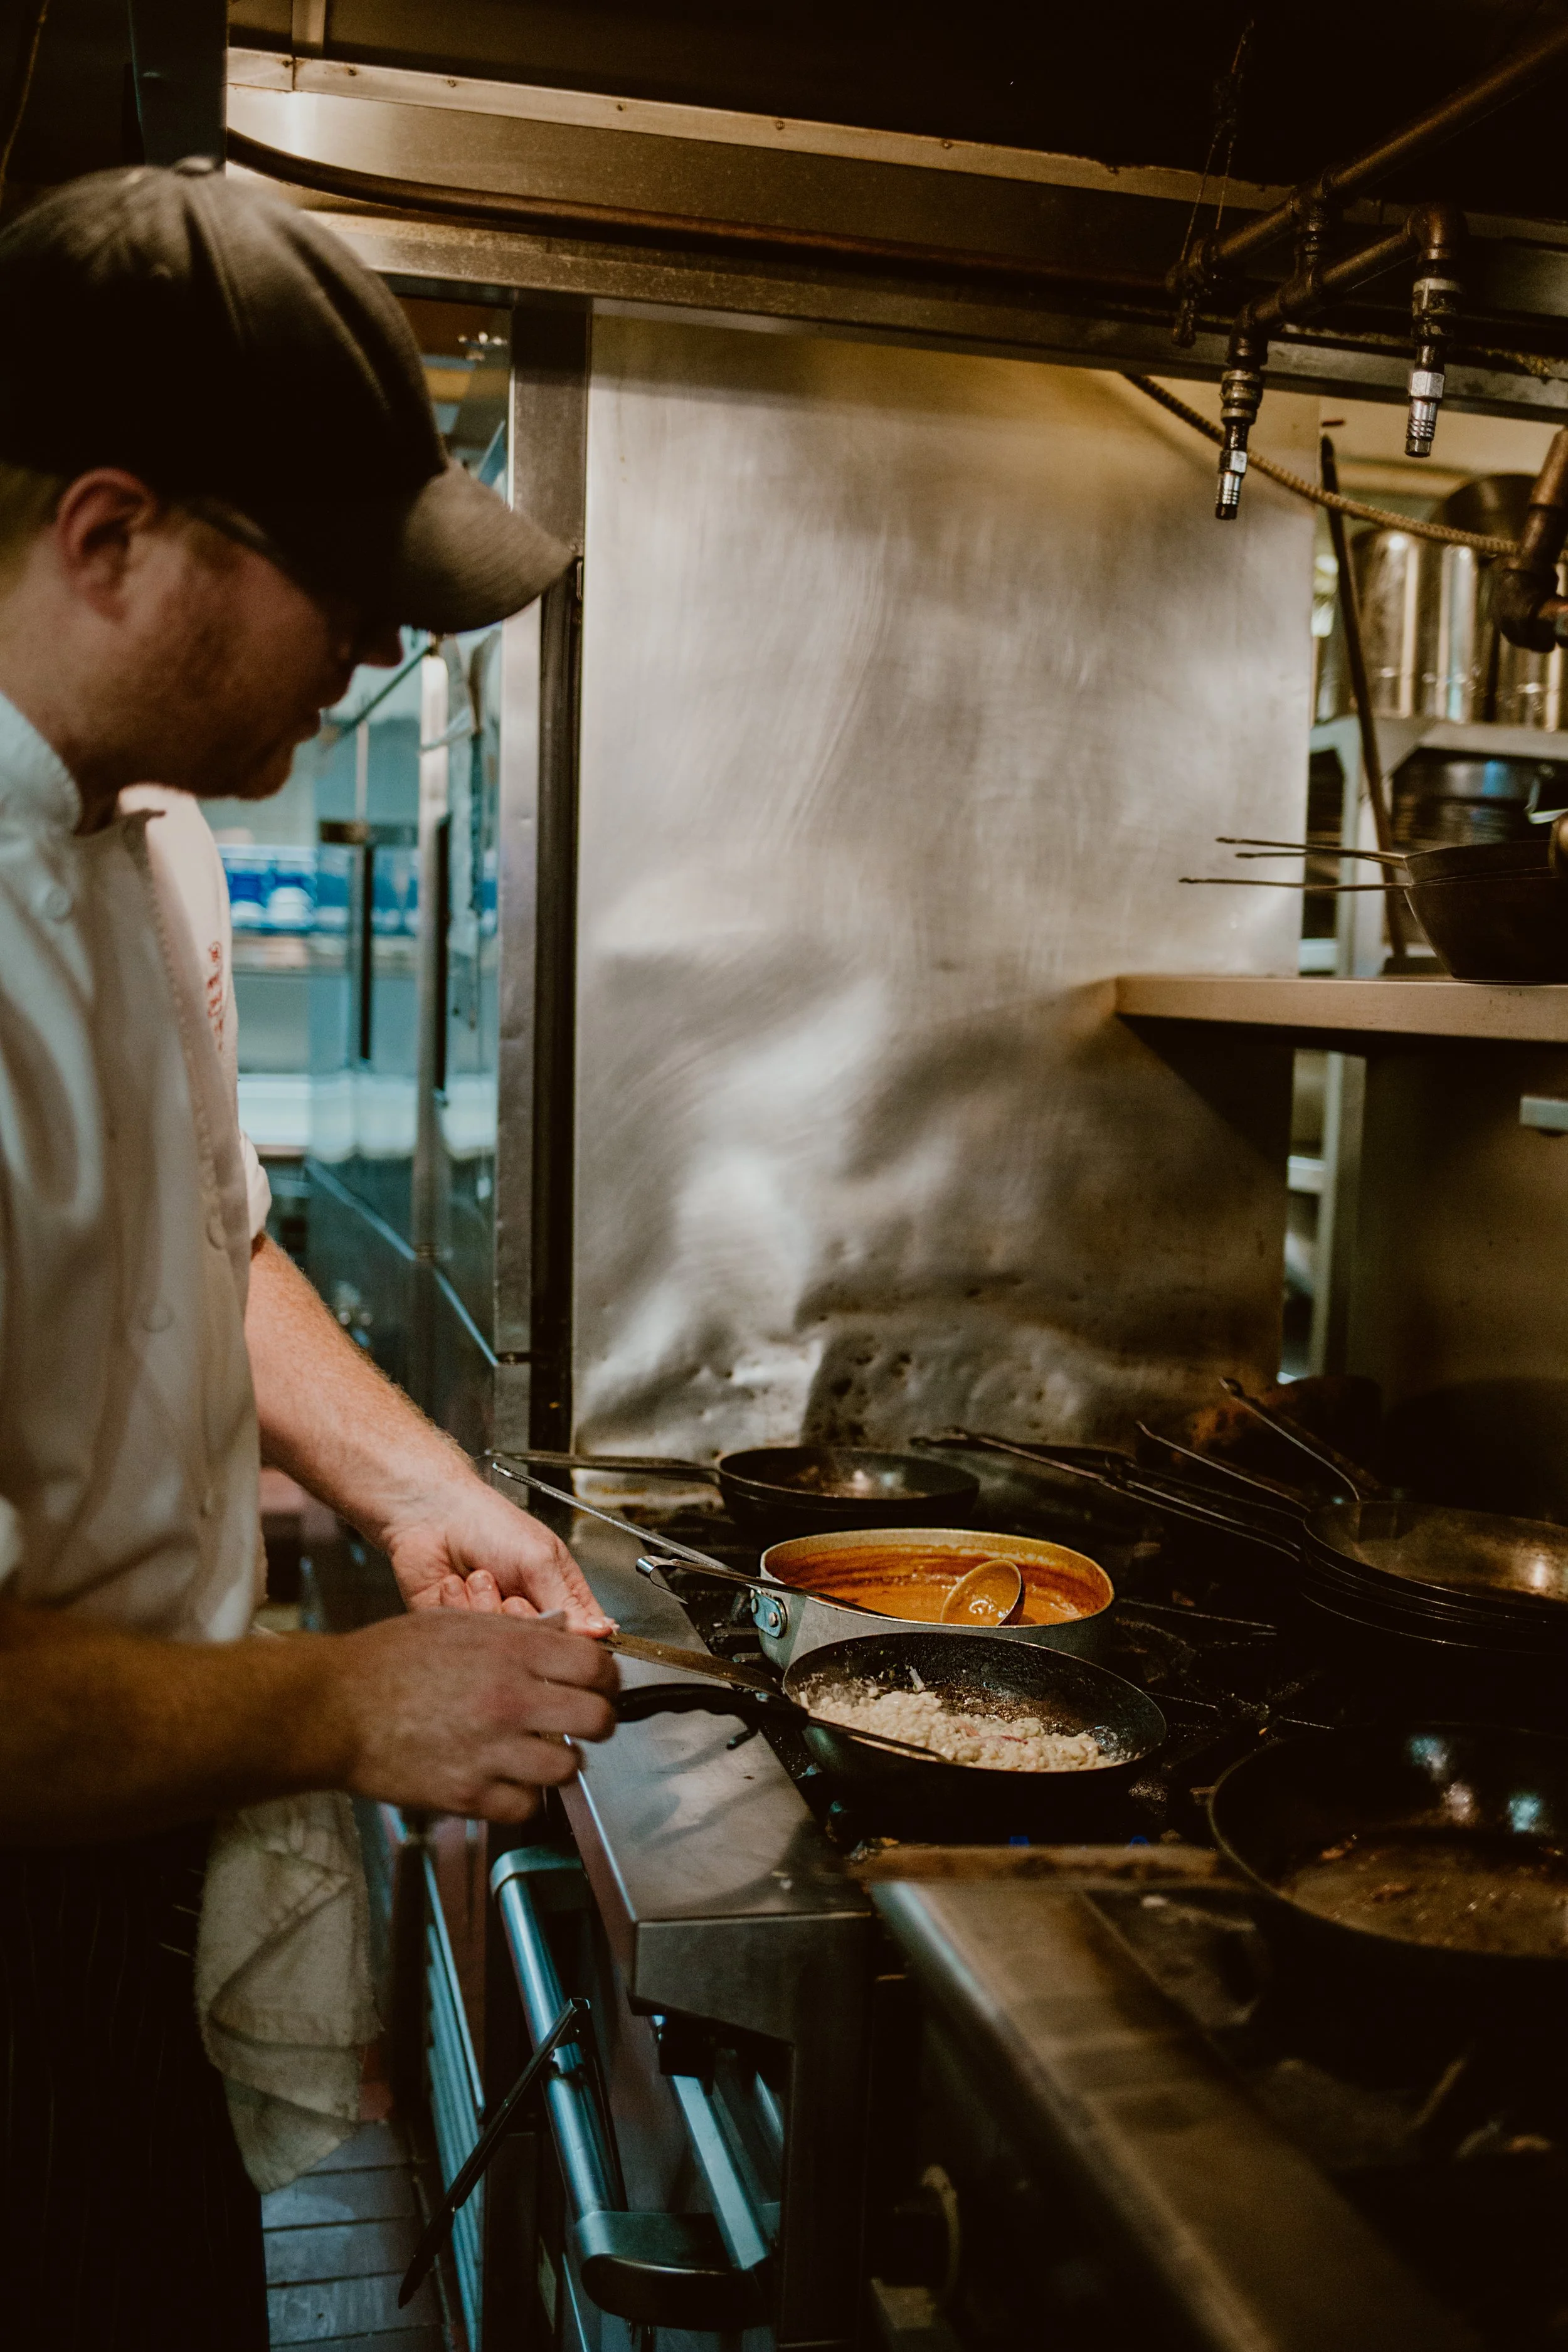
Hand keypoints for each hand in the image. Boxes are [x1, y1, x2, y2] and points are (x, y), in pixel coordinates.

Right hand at [336, 1611, 619, 1821]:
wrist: (333, 1707)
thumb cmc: (386, 1661)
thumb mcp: (457, 1623)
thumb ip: (515, 1631)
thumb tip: (562, 1632)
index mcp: (512, 1651)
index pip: (597, 1666)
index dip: (607, 1678)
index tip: (601, 1686)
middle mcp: (510, 1699)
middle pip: (598, 1720)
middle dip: (597, 1722)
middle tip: (582, 1724)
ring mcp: (492, 1750)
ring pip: (568, 1768)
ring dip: (558, 1762)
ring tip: (538, 1753)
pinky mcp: (468, 1794)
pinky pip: (525, 1807)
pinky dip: (521, 1797)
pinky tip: (504, 1780)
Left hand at [385, 1472, 613, 1634]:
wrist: (432, 1513)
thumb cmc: (489, 1524)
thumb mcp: (539, 1558)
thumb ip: (567, 1600)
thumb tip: (601, 1633)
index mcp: (556, 1592)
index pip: (579, 1634)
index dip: (569, 1638)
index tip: (556, 1627)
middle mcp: (526, 1612)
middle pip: (536, 1645)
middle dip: (520, 1618)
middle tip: (512, 1593)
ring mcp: (491, 1622)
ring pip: (499, 1644)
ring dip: (485, 1605)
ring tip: (479, 1576)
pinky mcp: (457, 1629)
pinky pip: (464, 1638)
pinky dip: (457, 1607)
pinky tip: (454, 1584)